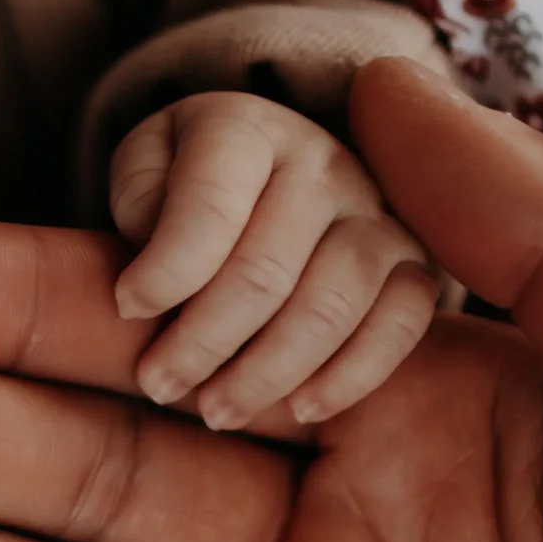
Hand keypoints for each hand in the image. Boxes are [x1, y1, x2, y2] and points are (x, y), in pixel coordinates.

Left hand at [109, 91, 441, 430]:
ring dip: (268, 371)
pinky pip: (402, 322)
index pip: (210, 204)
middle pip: (267, 267)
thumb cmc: (188, 186)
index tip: (127, 308)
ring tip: (216, 411)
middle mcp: (323, 162)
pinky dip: (351, 375)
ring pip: (331, 303)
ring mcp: (377, 211)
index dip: (167, 267)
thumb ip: (140, 212)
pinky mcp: (415, 260)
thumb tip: (149, 287)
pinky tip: (300, 410)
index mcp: (246, 130)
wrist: (270, 176)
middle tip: (159, 385)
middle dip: (203, 339)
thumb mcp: (146, 175)